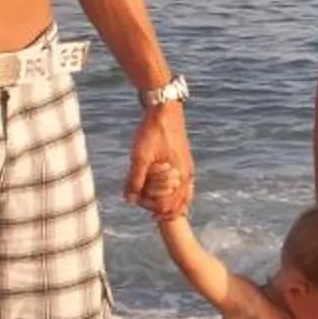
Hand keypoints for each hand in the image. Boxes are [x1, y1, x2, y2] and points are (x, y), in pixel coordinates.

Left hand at [127, 102, 192, 216]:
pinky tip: (163, 191)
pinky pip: (184, 187)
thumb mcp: (140, 156)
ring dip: (169, 203)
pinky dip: (174, 194)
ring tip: (154, 204)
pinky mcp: (184, 163)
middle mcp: (188, 176)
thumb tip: (129, 200)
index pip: (168, 206)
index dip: (151, 206)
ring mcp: (188, 169)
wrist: (164, 111)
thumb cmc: (153, 132)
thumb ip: (135, 179)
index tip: (137, 198)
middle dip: (161, 208)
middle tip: (145, 204)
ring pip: (184, 197)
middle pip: (178, 205)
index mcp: (180, 176)